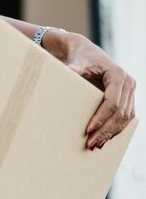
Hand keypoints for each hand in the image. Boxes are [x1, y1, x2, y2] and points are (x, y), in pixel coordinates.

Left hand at [58, 34, 136, 149]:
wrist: (87, 53)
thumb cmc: (81, 58)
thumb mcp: (76, 62)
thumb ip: (74, 69)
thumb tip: (69, 72)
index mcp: (118, 75)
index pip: (112, 102)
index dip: (101, 118)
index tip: (88, 130)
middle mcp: (129, 83)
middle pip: (120, 113)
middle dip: (105, 130)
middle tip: (91, 144)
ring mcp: (130, 91)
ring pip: (126, 118)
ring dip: (112, 133)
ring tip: (96, 145)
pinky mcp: (128, 98)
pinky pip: (126, 117)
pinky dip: (116, 129)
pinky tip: (105, 139)